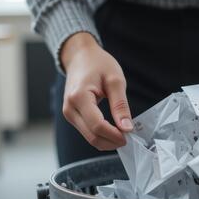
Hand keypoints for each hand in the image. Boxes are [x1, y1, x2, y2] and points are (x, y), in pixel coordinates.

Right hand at [60, 32, 132, 149]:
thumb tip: (127, 128)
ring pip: (90, 138)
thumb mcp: (115, 80)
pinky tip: (114, 130)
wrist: (79, 57)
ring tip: (123, 133)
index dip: (114, 135)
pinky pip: (88, 132)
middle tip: (129, 137)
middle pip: (92, 136)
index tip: (130, 135)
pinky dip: (102, 135)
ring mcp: (68, 114)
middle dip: (112, 141)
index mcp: (79, 97)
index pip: (97, 125)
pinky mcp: (72, 116)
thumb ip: (121, 105)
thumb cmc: (98, 64)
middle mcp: (69, 108)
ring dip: (107, 141)